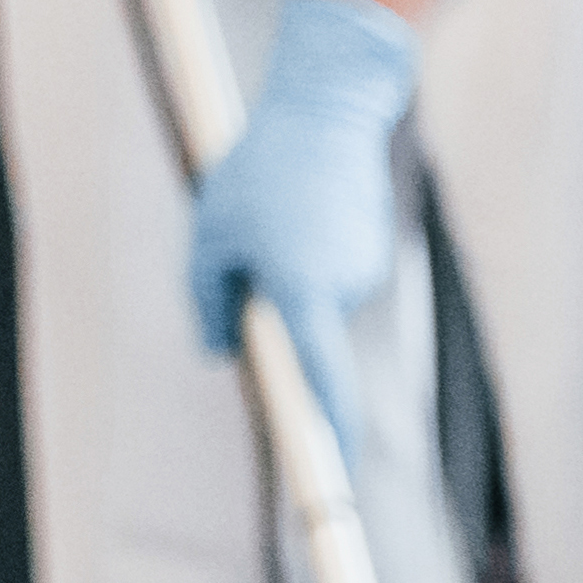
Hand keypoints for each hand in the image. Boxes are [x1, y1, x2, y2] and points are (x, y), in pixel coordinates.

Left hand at [186, 0, 420, 458]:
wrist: (328, 109)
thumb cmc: (259, 171)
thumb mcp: (211, 234)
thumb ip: (208, 299)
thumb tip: (219, 353)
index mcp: (302, 289)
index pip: (322, 379)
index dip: (329, 432)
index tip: (333, 472)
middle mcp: (343, 288)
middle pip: (305, 340)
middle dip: (273, 319)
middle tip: (247, 255)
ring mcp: (365, 272)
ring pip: (312, 305)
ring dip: (288, 279)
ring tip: (274, 216)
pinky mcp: (373, 255)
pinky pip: (328, 278)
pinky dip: (309, 259)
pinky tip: (301, 209)